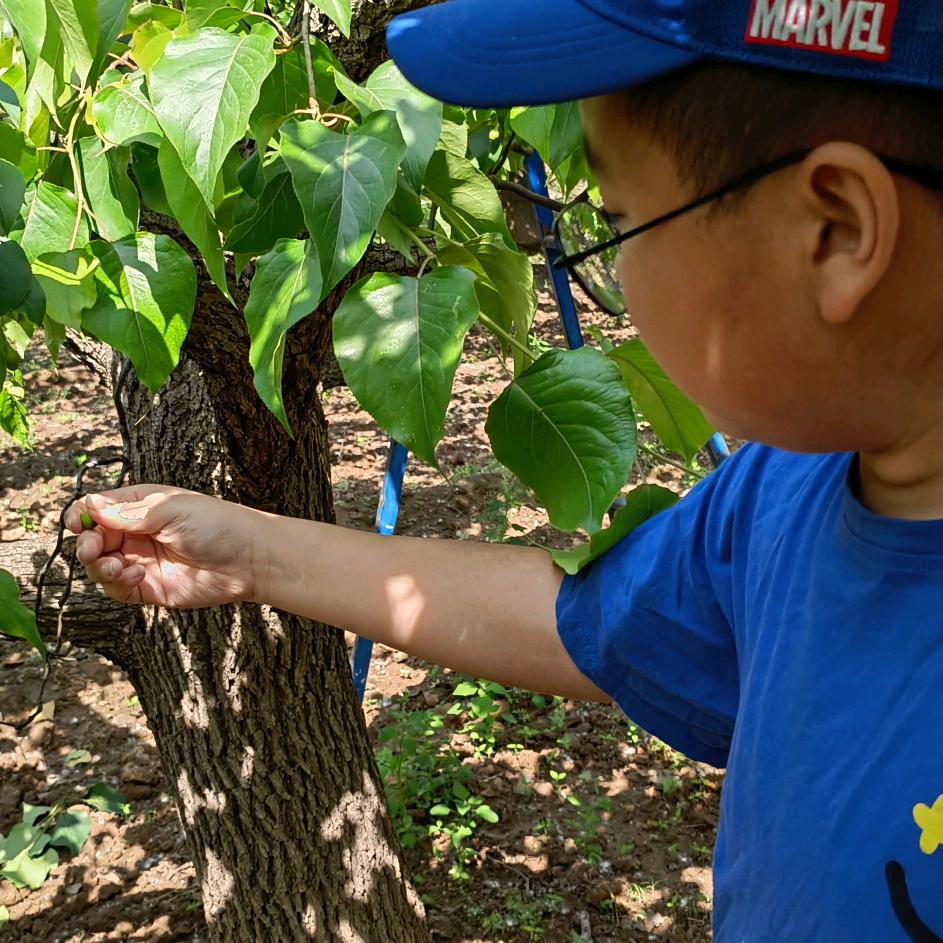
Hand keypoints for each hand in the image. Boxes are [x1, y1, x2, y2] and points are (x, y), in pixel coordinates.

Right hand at [65, 485, 261, 607]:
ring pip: (100, 567)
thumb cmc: (219, 525)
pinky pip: (117, 590)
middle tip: (94, 550)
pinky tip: (134, 577)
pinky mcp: (150, 588)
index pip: (98, 508)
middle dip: (87, 545)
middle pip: (93, 539)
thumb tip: (92, 507)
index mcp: (142, 506)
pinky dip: (116, 585)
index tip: (76, 524)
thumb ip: (131, 513)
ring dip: (99, 567)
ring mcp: (143, 561)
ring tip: (118, 567)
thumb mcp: (172, 510)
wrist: (250, 560)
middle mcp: (138, 533)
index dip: (81, 515)